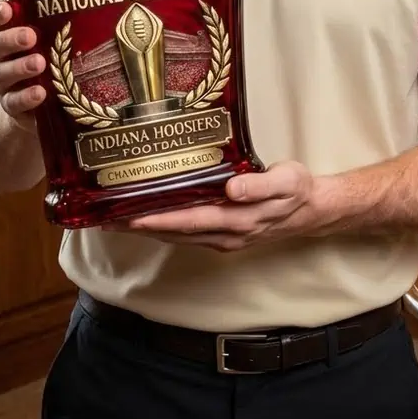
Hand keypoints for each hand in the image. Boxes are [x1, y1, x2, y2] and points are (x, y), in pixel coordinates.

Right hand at [0, 0, 44, 131]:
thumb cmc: (42, 56)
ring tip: (39, 63)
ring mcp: (4, 83)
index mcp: (3, 35)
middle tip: (30, 36)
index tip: (8, 9)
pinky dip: (26, 97)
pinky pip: (14, 102)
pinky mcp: (13, 106)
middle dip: (10, 39)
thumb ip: (54, 16)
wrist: (24, 103)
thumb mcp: (45, 36)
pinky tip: (40, 93)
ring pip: (2, 73)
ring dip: (20, 67)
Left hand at [104, 161, 327, 251]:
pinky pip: (187, 234)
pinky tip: (150, 219)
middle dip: (141, 227)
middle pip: (176, 232)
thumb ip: (259, 185)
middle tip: (107, 220)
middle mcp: (225, 234)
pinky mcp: (222, 235)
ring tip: (117, 221)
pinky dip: (164, 228)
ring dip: (148, 230)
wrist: (310, 211)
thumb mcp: (286, 180)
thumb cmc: (296, 190)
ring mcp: (223, 238)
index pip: (190, 220)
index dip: (160, 220)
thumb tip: (231, 190)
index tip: (132, 216)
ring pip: (178, 236)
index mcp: (238, 220)